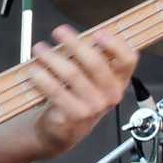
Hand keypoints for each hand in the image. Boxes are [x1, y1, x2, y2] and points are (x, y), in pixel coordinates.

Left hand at [25, 25, 138, 155]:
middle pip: (96, 63)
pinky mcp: (74, 116)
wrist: (64, 130)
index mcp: (119, 82)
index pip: (128, 59)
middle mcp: (110, 95)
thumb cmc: (77, 99)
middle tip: (59, 31)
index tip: (97, 33)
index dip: (115, 44)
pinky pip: (56, 90)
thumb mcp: (91, 81)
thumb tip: (76, 36)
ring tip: (40, 49)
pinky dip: (42, 77)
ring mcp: (94, 107)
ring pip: (72, 74)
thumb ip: (90, 59)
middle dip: (74, 43)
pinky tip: (34, 70)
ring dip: (52, 57)